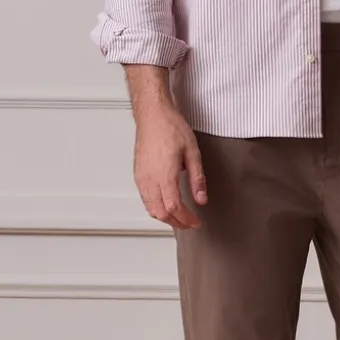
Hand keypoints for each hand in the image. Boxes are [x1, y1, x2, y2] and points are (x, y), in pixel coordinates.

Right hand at [133, 107, 207, 229]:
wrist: (153, 116)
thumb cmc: (171, 128)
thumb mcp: (192, 152)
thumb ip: (197, 179)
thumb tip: (201, 199)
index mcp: (165, 175)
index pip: (174, 208)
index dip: (186, 219)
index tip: (196, 222)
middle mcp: (150, 179)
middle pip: (160, 213)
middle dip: (176, 223)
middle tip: (190, 223)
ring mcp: (141, 178)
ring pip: (150, 209)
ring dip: (165, 218)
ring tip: (180, 217)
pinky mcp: (138, 175)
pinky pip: (145, 199)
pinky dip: (155, 209)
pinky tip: (165, 205)